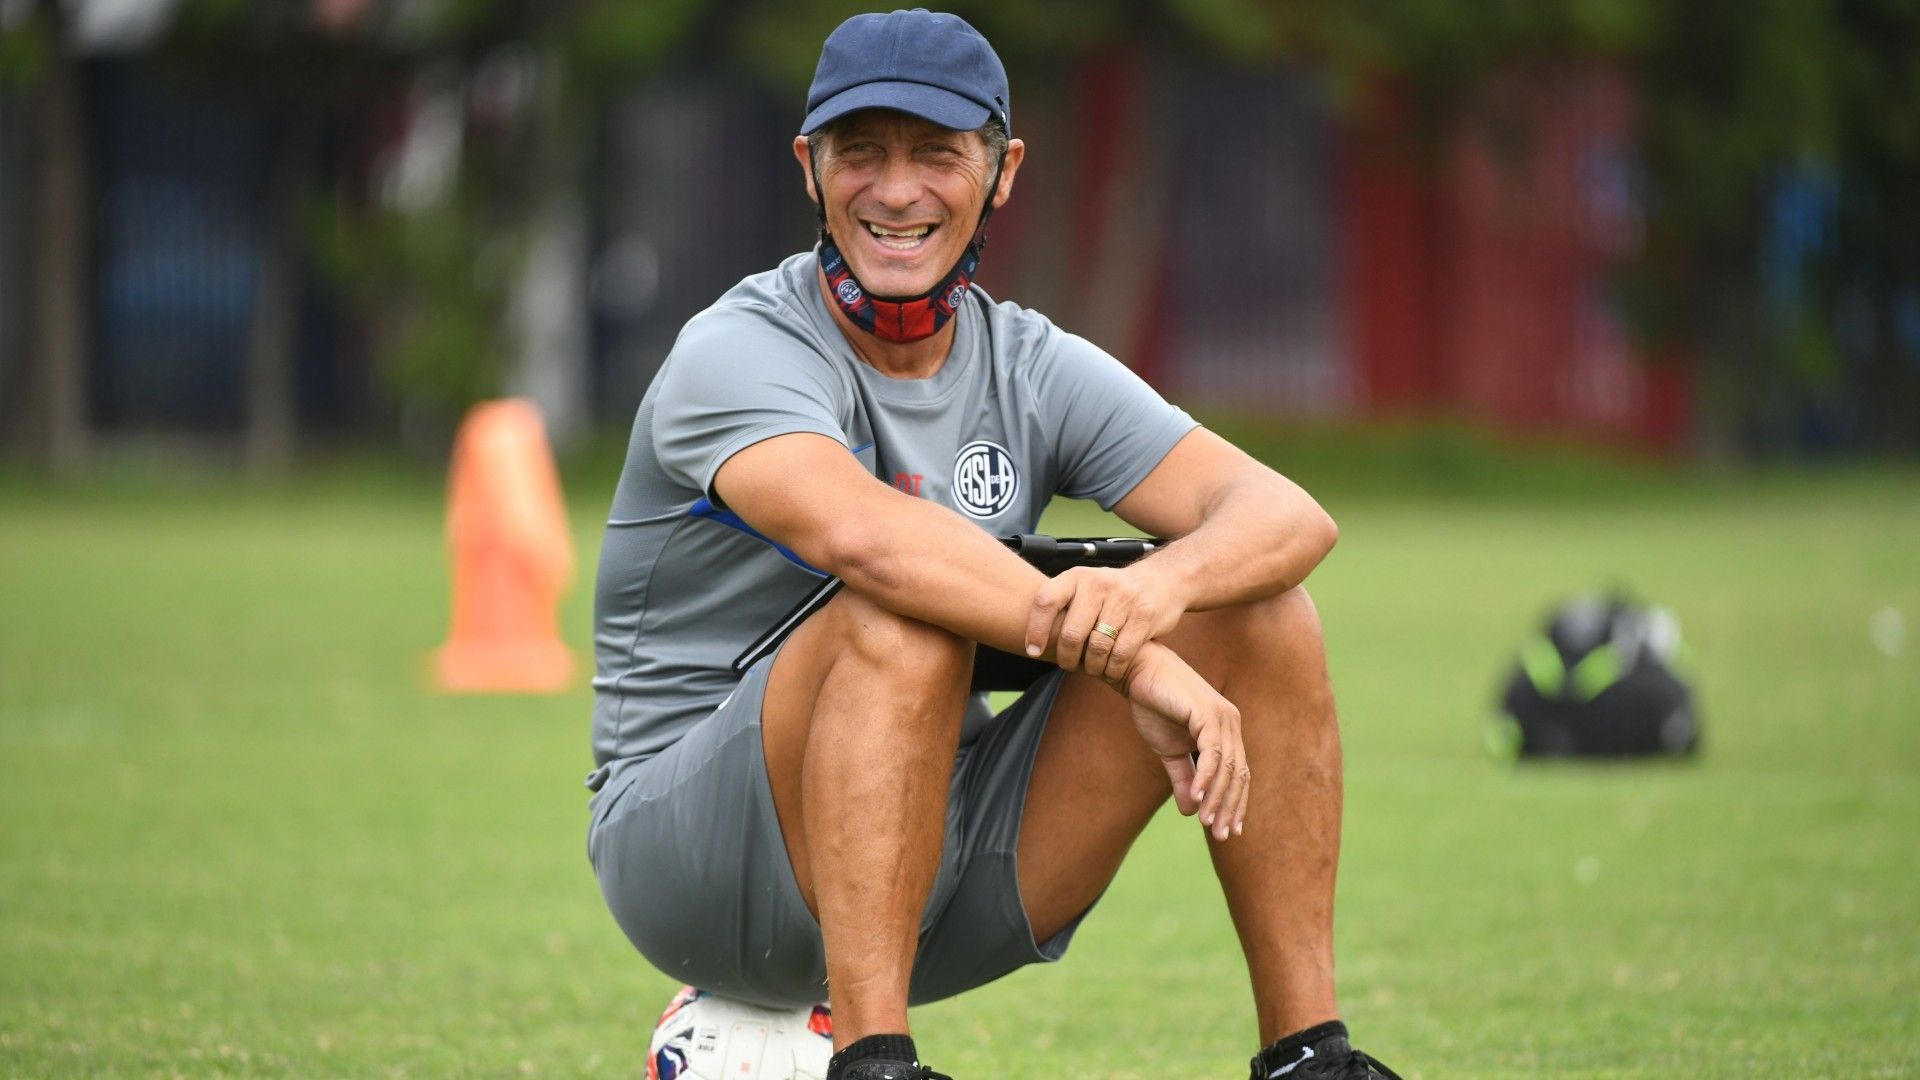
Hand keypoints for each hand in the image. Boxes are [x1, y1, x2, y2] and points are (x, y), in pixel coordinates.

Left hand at [1024, 561, 1186, 682]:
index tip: (1033, 651)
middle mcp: (1098, 584)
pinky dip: (1114, 668)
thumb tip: (1034, 640)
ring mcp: (1123, 599)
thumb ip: (1064, 606)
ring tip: (1093, 669)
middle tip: (1069, 665)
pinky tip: (1112, 670)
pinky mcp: (1144, 616)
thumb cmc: (1115, 591)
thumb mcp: (1087, 586)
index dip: (1035, 630)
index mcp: (1078, 576)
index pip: (1046, 601)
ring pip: (1097, 647)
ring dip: (1092, 667)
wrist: (1162, 579)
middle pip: (1071, 633)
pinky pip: (1121, 653)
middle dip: (1067, 657)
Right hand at [1119, 644, 1247, 841]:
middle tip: (1219, 834)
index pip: (1238, 774)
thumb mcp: (1170, 750)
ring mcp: (1222, 717)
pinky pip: (1211, 752)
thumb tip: (1191, 809)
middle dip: (1229, 807)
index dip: (1235, 804)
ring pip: (1227, 767)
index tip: (1227, 831)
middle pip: (1238, 774)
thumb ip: (1183, 777)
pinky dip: (1205, 777)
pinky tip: (1197, 797)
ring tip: (1206, 823)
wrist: (1137, 673)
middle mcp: (1231, 723)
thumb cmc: (1154, 706)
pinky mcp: (1206, 712)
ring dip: (1217, 798)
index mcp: (1226, 731)